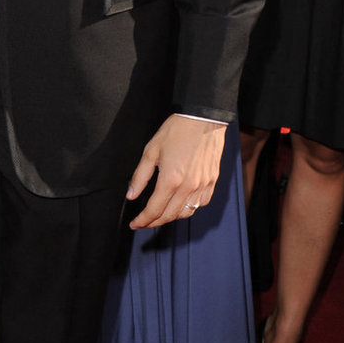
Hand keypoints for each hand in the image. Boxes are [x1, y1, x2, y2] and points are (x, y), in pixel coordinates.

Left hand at [126, 114, 225, 228]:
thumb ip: (140, 176)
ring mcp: (203, 185)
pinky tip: (181, 205)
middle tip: (144, 222)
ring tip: (160, 215)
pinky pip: (201, 203)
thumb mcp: (150, 151)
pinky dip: (190, 209)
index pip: (154, 210)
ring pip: (186, 213)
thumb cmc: (176, 131)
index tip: (135, 224)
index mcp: (170, 180)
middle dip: (154, 222)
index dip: (142, 220)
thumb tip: (131, 195)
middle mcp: (188, 187)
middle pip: (169, 215)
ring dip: (171, 217)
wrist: (203, 119)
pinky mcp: (212, 181)